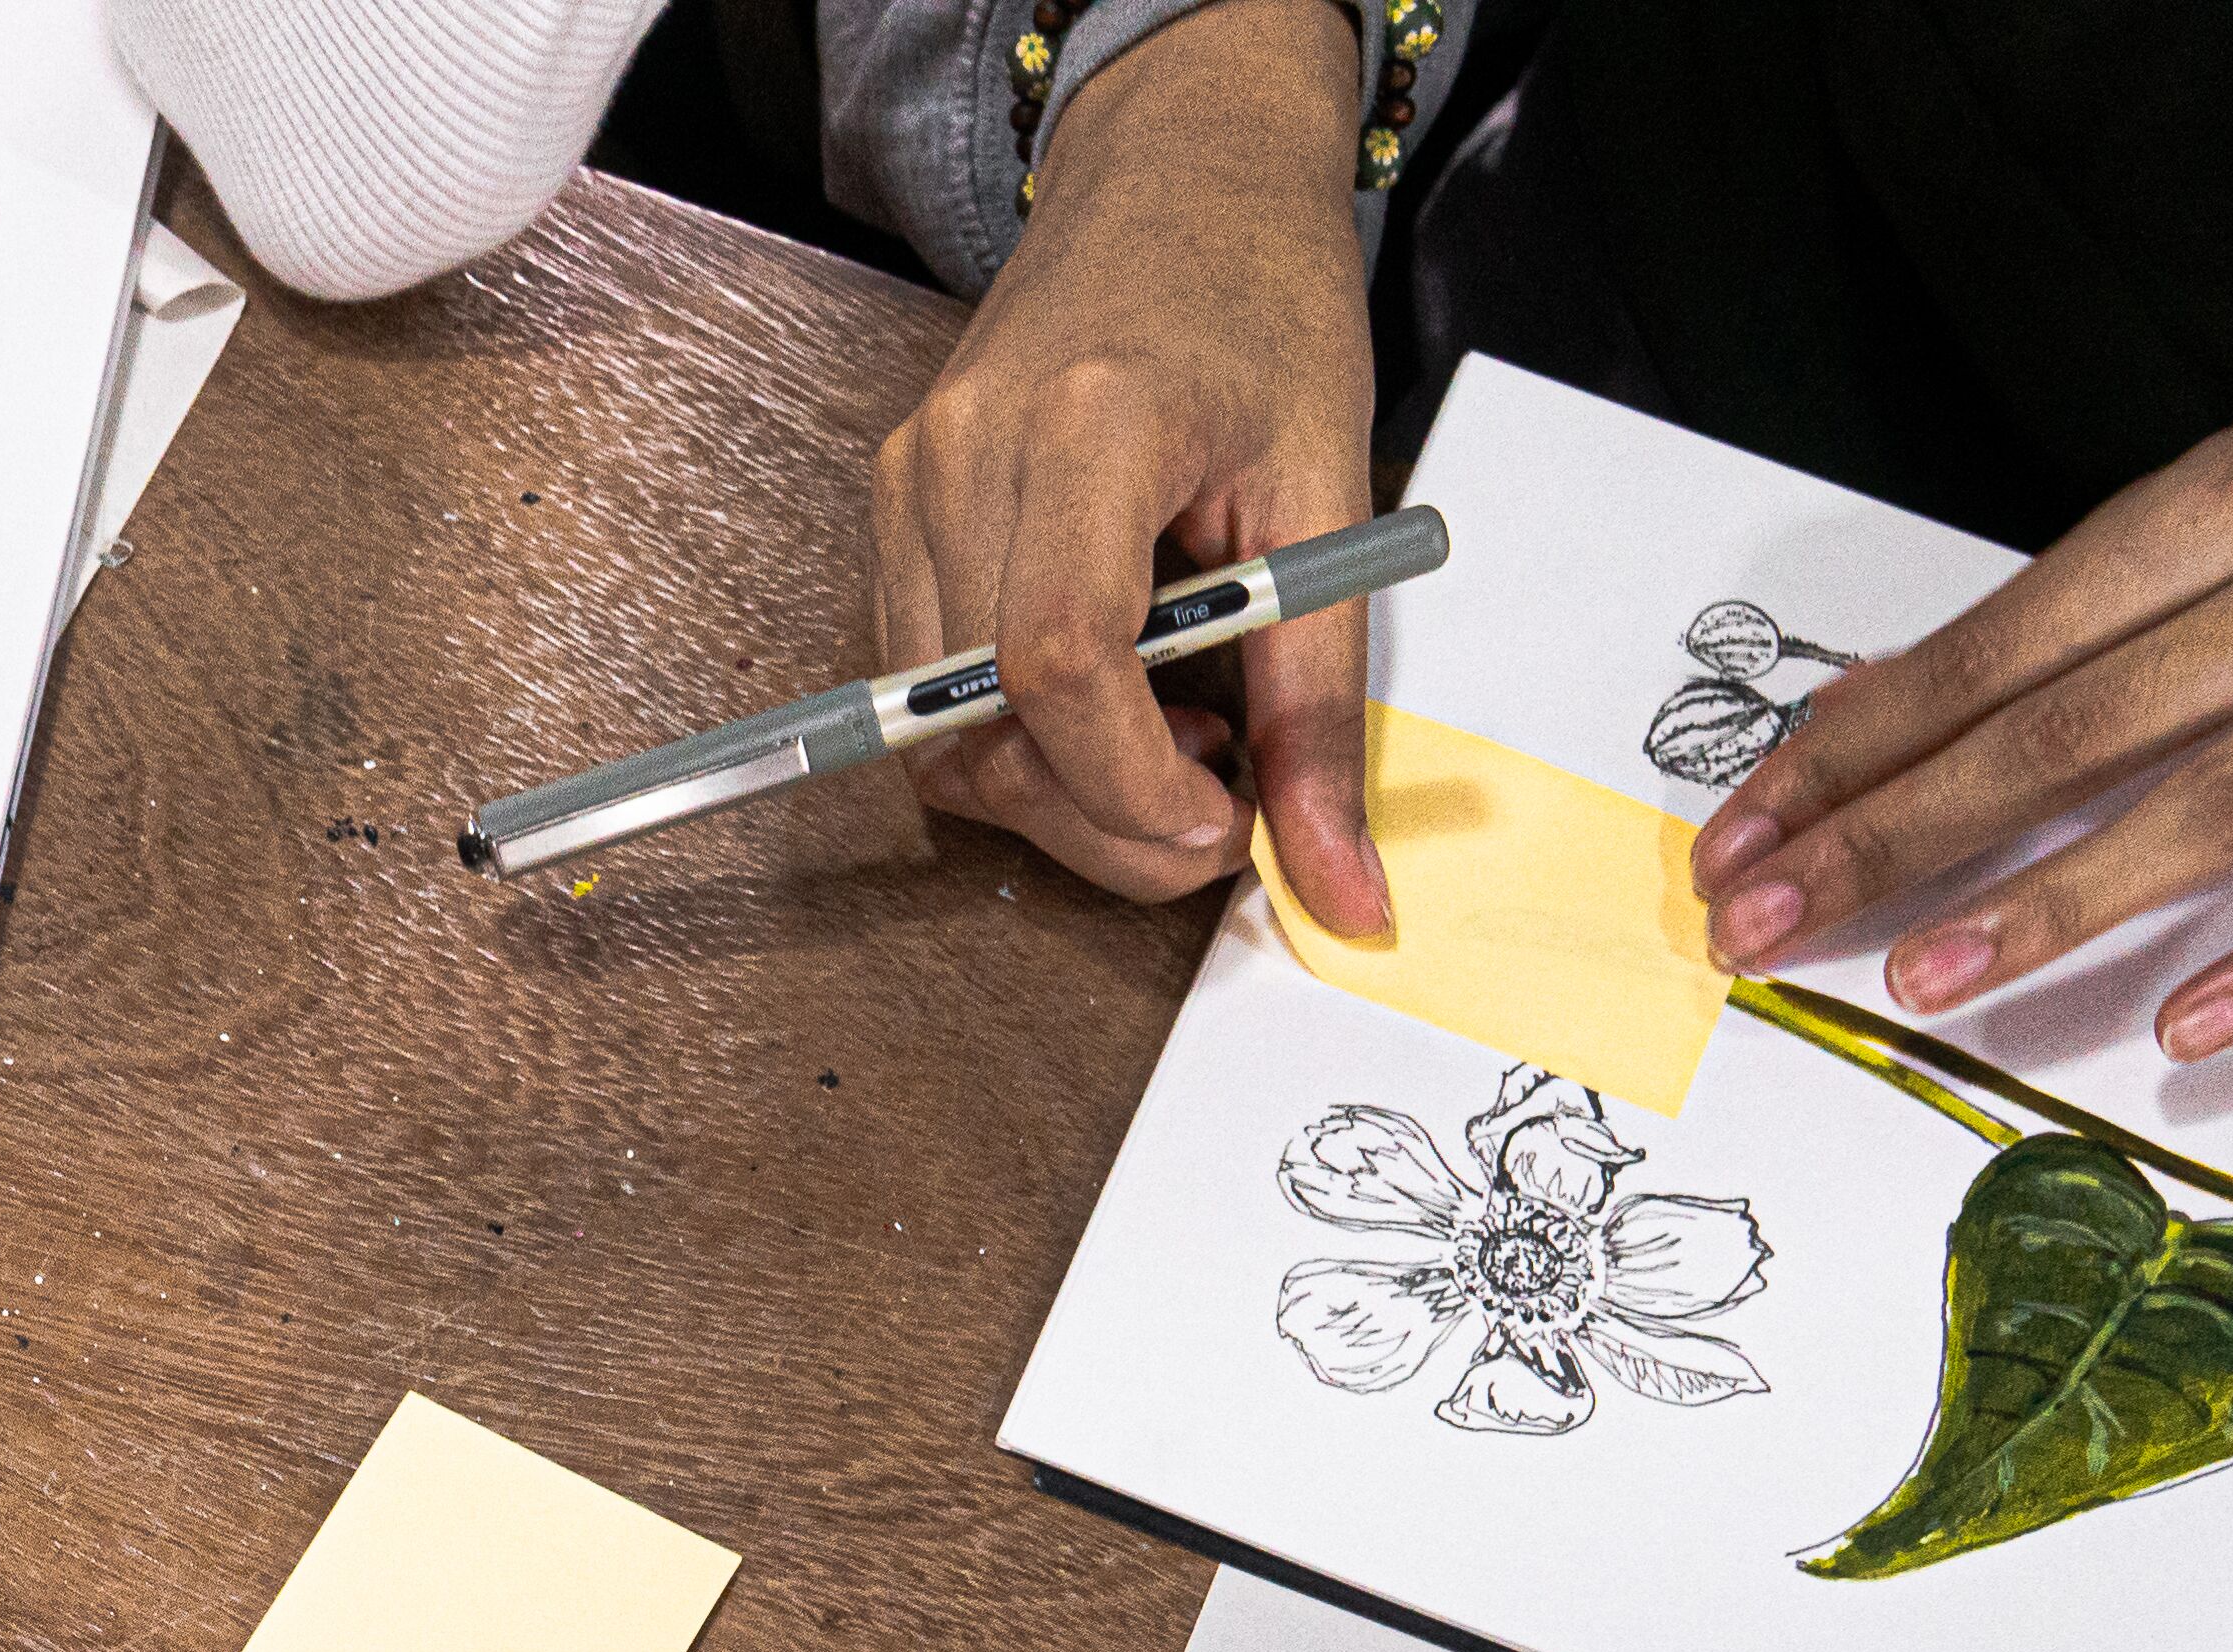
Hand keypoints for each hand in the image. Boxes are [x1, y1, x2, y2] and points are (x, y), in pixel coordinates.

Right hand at [865, 0, 1385, 919]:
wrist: (1176, 179)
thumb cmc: (1260, 306)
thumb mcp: (1332, 496)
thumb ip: (1321, 711)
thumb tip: (1339, 890)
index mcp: (1088, 424)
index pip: (1057, 661)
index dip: (1130, 786)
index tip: (1222, 827)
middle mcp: (965, 454)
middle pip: (979, 726)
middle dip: (1102, 818)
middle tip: (1220, 808)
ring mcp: (909, 481)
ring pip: (936, 735)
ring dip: (1057, 787)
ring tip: (1174, 737)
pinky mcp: (893, 506)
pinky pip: (927, 688)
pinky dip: (1018, 735)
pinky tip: (1114, 695)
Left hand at [1690, 341, 2232, 1060]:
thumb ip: (2076, 605)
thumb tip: (1875, 710)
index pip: (2010, 642)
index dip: (1866, 745)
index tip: (1751, 830)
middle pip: (2080, 728)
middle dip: (1905, 834)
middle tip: (1775, 922)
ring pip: (2217, 806)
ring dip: (2056, 904)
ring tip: (1924, 981)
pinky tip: (2182, 1031)